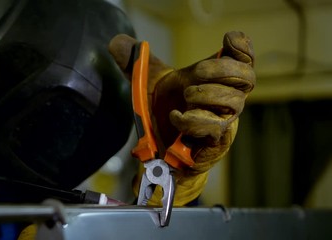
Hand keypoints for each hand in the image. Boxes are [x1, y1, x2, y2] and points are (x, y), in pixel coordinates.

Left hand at [109, 31, 255, 204]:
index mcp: (215, 80)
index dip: (242, 47)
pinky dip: (193, 120)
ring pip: (235, 103)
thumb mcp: (147, 83)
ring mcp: (223, 121)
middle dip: (223, 69)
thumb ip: (135, 63)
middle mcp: (225, 99)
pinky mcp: (215, 142)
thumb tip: (117, 42)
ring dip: (208, 94)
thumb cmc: (162, 112)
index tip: (227, 39)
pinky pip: (214, 128)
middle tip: (196, 72)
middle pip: (246, 78)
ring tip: (186, 96)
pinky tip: (176, 117)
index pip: (243, 60)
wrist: (156, 148)